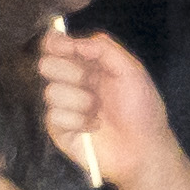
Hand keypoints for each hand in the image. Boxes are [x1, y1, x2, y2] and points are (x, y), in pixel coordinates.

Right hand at [31, 23, 172, 189]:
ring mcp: (64, 107)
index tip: (61, 46)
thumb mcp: (131, 70)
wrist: (143, 149)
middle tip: (91, 84)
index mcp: (87, 65)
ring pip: (50, 92)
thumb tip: (71, 40)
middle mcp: (71, 83)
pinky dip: (77, 121)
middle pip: (46, 65)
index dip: (54, 43)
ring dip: (79, 101)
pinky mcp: (59, 131)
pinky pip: (53, 116)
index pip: (56, 46)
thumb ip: (103, 48)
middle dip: (70, 73)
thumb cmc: (142, 110)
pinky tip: (93, 127)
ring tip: (98, 111)